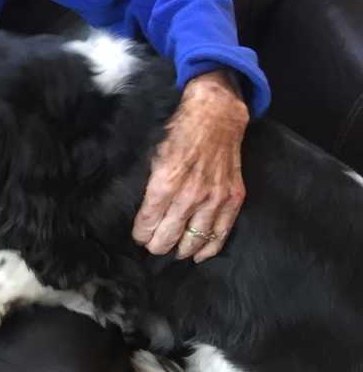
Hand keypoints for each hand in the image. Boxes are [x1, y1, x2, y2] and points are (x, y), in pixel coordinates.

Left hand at [132, 70, 248, 262]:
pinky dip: (209, 248)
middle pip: (169, 235)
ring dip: (181, 250)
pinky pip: (222, 232)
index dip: (141, 234)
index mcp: (166, 182)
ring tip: (173, 253)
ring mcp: (215, 198)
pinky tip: (199, 255)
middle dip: (157, 245)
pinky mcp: (233, 198)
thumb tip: (142, 208)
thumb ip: (150, 183)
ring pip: (195, 238)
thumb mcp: (153, 153)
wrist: (216, 115)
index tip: (138, 237)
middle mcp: (191, 194)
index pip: (148, 221)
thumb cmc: (179, 131)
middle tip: (152, 247)